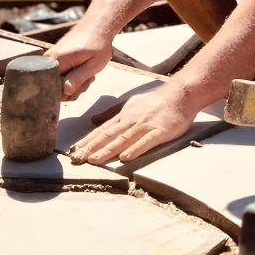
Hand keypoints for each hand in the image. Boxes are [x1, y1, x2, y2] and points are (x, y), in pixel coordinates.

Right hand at [50, 24, 115, 99]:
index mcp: (56, 61)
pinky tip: (82, 70)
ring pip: (60, 84)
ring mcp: (50, 60)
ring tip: (87, 72)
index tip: (82, 84)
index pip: (54, 90)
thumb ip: (78, 79)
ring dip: (76, 83)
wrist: (97, 26)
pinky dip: (73, 77)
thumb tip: (64, 92)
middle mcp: (48, 61)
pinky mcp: (54, 60)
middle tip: (87, 78)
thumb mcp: (93, 65)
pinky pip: (61, 76)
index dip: (69, 92)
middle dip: (73, 89)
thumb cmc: (98, 44)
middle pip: (56, 89)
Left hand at [68, 85, 195, 164]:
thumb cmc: (156, 100)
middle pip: (108, 135)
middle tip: (77, 159)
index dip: (87, 141)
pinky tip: (125, 158)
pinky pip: (146, 141)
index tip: (73, 152)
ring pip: (123, 139)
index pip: (101, 130)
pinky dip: (135, 149)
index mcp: (124, 115)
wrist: (181, 94)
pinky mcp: (160, 131)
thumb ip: (111, 113)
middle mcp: (132, 119)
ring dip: (107, 150)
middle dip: (91, 148)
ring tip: (94, 160)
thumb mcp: (130, 103)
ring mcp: (146, 125)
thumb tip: (92, 120)